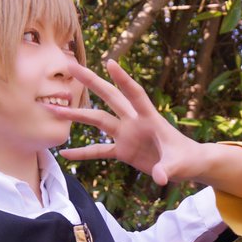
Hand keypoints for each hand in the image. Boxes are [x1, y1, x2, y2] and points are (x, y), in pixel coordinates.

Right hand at [55, 60, 200, 184]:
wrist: (187, 165)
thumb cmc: (187, 158)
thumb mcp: (179, 164)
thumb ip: (167, 169)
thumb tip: (159, 178)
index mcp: (150, 118)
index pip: (135, 94)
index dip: (123, 80)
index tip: (110, 63)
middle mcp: (134, 122)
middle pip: (110, 97)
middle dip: (92, 81)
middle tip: (71, 65)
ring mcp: (127, 135)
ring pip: (98, 120)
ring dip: (78, 115)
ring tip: (54, 109)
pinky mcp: (123, 150)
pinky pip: (99, 150)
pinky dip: (83, 152)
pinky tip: (65, 152)